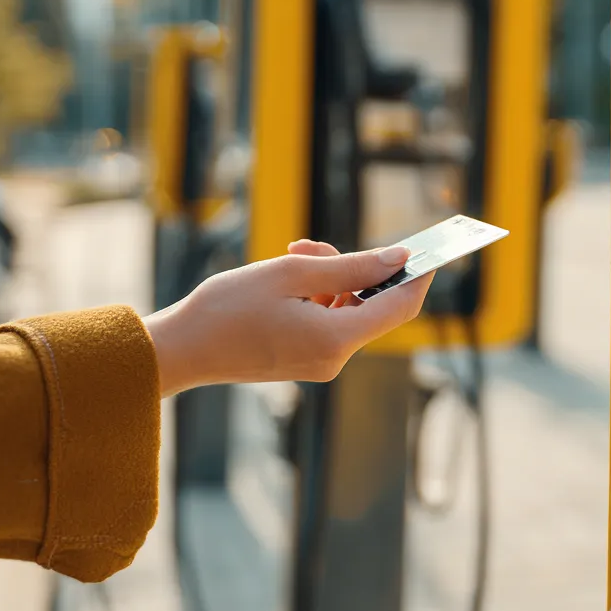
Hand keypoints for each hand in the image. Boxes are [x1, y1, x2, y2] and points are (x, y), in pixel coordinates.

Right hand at [145, 240, 433, 395]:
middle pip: (372, 305)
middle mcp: (335, 359)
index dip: (418, 274)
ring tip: (289, 255)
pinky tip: (286, 281)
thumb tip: (397, 258)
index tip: (429, 247)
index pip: (400, 305)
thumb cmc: (228, 307)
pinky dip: (317, 297)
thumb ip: (351, 265)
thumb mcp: (292, 273)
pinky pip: (328, 323)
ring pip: (348, 310)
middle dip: (353, 268)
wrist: (181, 348)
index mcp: (336, 339)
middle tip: (310, 246)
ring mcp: (319, 364)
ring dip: (330, 278)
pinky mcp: (303, 362)